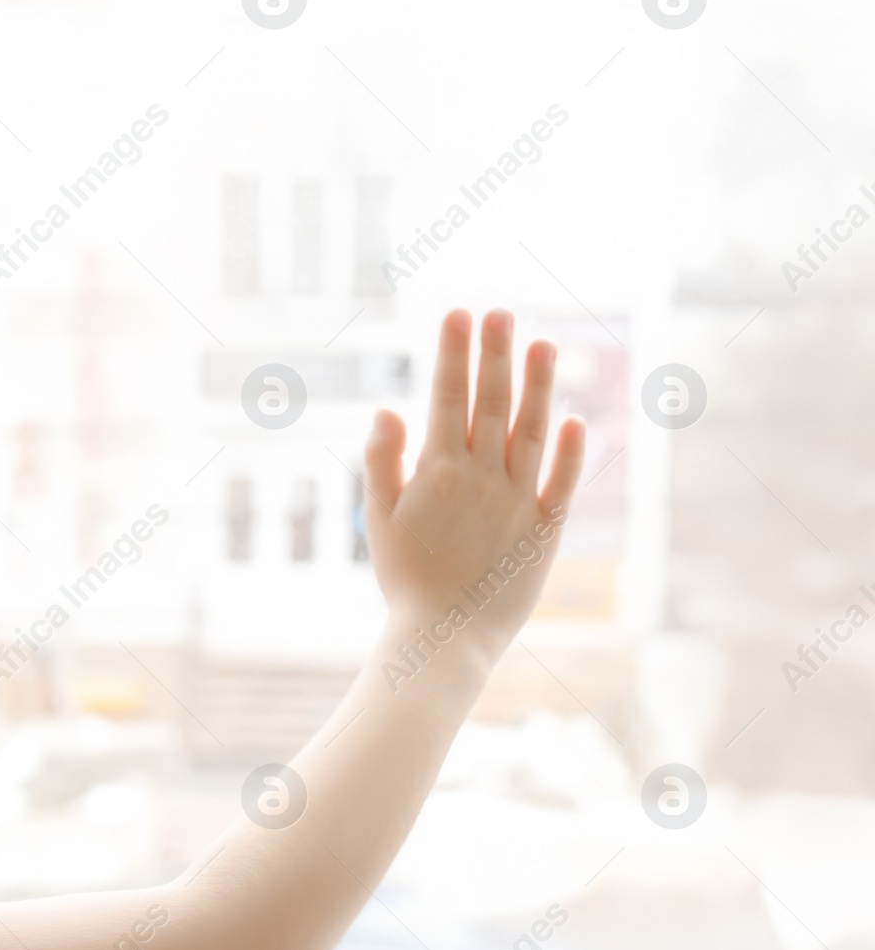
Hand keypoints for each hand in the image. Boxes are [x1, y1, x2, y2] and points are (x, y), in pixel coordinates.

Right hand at [363, 308, 585, 669]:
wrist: (445, 638)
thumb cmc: (404, 580)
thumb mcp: (378, 520)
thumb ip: (383, 463)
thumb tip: (386, 410)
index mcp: (437, 471)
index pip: (446, 398)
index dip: (452, 353)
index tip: (456, 314)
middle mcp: (482, 477)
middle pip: (491, 402)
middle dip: (494, 353)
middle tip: (499, 311)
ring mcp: (517, 501)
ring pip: (531, 430)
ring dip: (538, 385)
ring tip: (543, 343)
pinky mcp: (544, 530)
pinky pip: (561, 482)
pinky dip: (568, 449)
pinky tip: (572, 417)